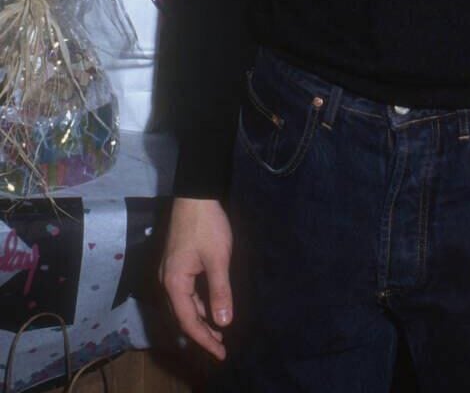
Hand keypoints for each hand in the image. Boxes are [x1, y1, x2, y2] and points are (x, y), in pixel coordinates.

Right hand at [160, 197, 233, 360]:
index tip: (221, 353)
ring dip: (201, 318)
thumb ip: (220, 291)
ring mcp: (170, 272)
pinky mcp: (176, 263)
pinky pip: (186, 292)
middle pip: (183, 316)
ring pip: (184, 304)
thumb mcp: (218, 259)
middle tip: (221, 347)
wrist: (195, 194)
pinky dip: (199, 303)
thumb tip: (223, 322)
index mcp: (174, 283)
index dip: (204, 339)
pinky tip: (211, 306)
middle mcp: (167, 281)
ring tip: (219, 331)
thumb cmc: (207, 226)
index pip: (189, 321)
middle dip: (202, 333)